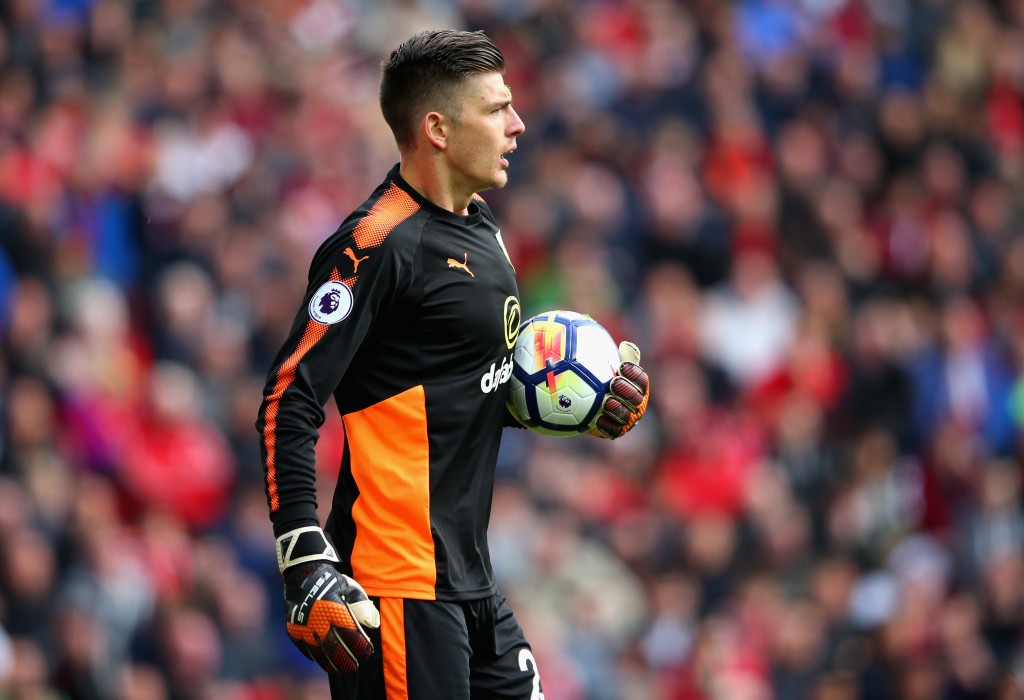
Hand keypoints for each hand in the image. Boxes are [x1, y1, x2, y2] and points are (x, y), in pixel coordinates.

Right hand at [277, 527, 379, 672]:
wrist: (303, 573)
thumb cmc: (332, 582)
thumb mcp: (351, 589)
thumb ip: (363, 607)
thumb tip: (374, 624)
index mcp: (335, 609)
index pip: (352, 636)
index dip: (361, 647)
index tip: (368, 651)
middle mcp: (318, 620)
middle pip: (335, 649)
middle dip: (346, 661)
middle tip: (355, 666)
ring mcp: (304, 627)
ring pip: (319, 653)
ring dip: (331, 663)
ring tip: (340, 668)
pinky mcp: (294, 630)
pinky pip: (305, 649)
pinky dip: (316, 657)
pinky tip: (324, 660)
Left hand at [590, 341, 649, 438]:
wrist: (579, 399)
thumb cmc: (593, 375)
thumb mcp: (602, 362)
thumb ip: (613, 354)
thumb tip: (626, 345)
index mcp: (636, 385)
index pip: (640, 379)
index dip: (634, 373)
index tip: (621, 366)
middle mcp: (635, 403)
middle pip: (637, 398)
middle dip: (628, 391)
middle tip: (613, 382)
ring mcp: (626, 418)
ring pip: (628, 416)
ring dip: (618, 409)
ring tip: (606, 402)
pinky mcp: (614, 430)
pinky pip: (614, 430)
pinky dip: (607, 425)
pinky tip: (597, 419)